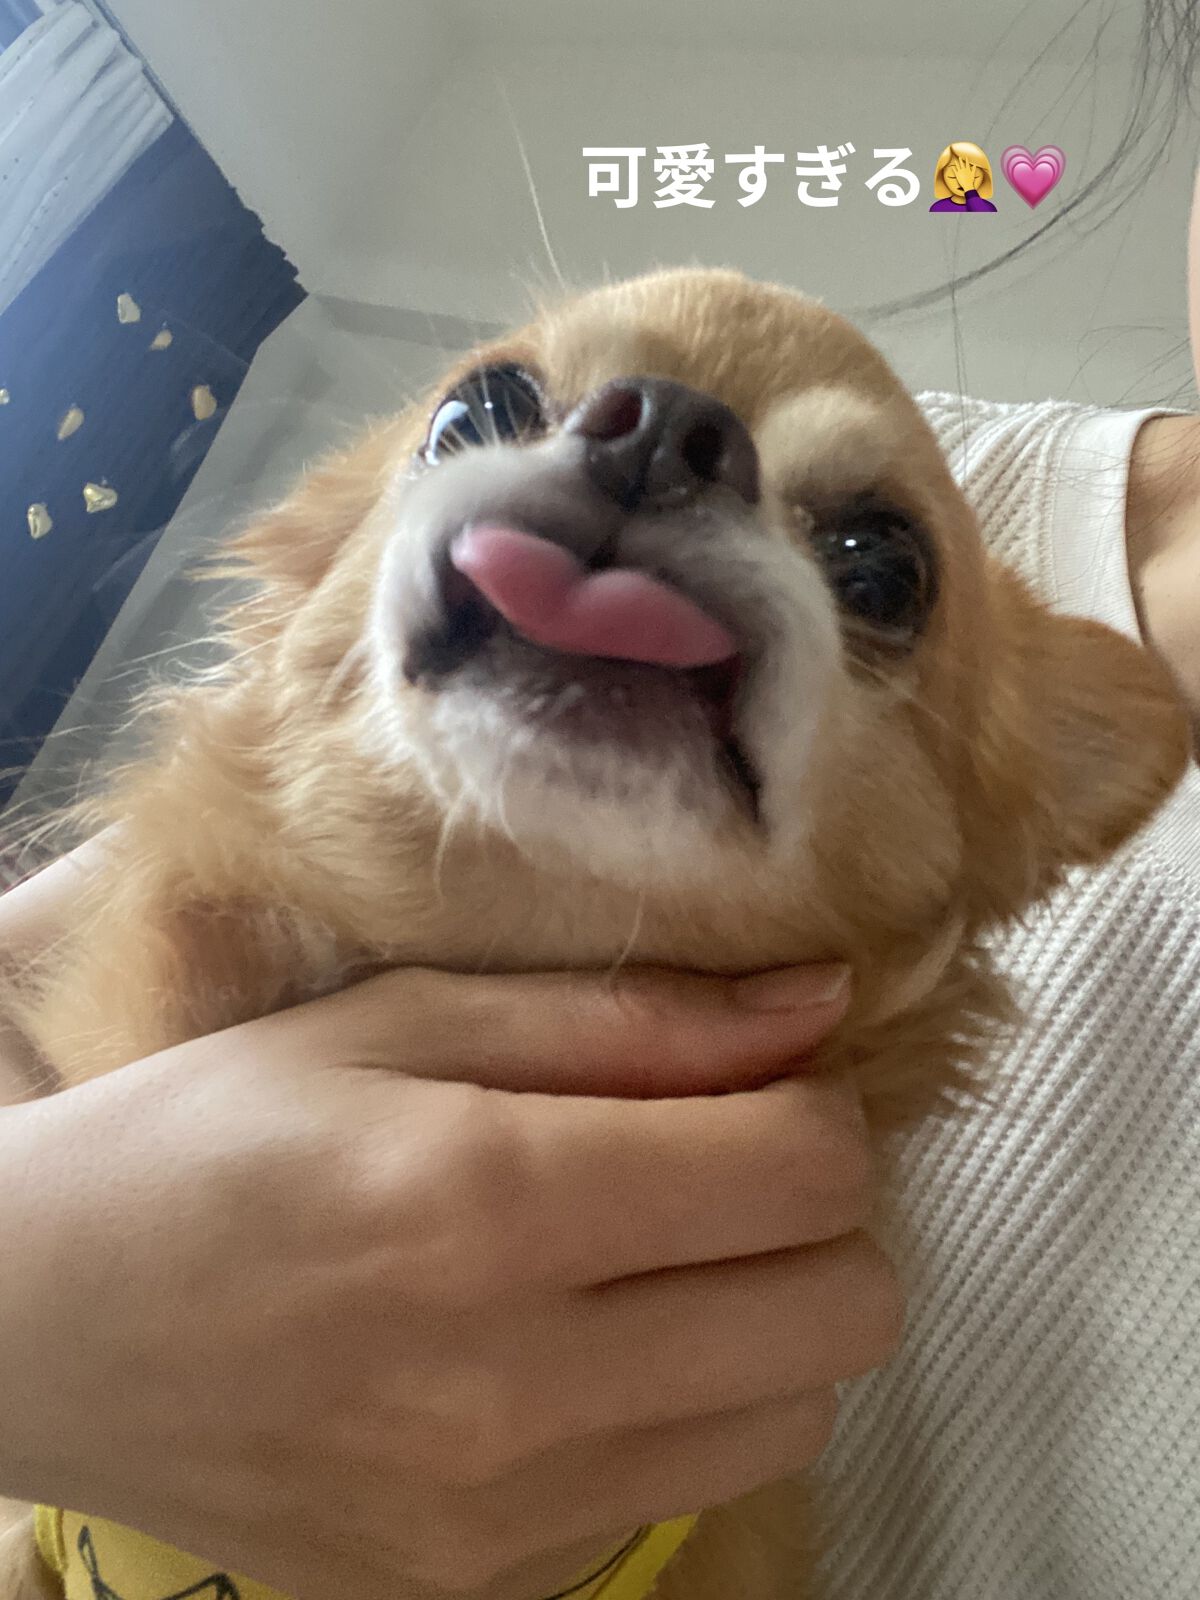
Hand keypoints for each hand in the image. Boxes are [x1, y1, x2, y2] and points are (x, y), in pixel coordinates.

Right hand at [0, 962, 898, 1599]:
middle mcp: (514, 1385)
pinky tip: (579, 1354)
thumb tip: (823, 1002)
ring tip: (654, 1263)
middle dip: (815, 1220)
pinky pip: (684, 1492)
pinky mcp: (480, 1592)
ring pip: (795, 1417)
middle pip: (844, 1312)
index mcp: (489, 1200)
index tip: (756, 1087)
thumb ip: (627, 1016)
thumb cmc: (214, 1137)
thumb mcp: (398, 1021)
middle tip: (721, 1171)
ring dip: (766, 1322)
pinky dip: (679, 1411)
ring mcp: (502, 1518)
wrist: (45, 1328)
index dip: (815, 1110)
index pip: (806, 1171)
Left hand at [951, 156, 979, 193]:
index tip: (966, 157)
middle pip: (962, 163)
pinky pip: (955, 171)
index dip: (966, 160)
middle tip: (959, 157)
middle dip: (960, 160)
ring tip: (955, 160)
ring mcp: (960, 172)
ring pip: (958, 166)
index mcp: (967, 169)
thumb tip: (975, 165)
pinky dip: (953, 168)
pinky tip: (952, 167)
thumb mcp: (973, 174)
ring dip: (956, 163)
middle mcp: (964, 169)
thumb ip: (974, 169)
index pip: (967, 163)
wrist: (967, 185)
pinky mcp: (957, 175)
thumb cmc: (971, 180)